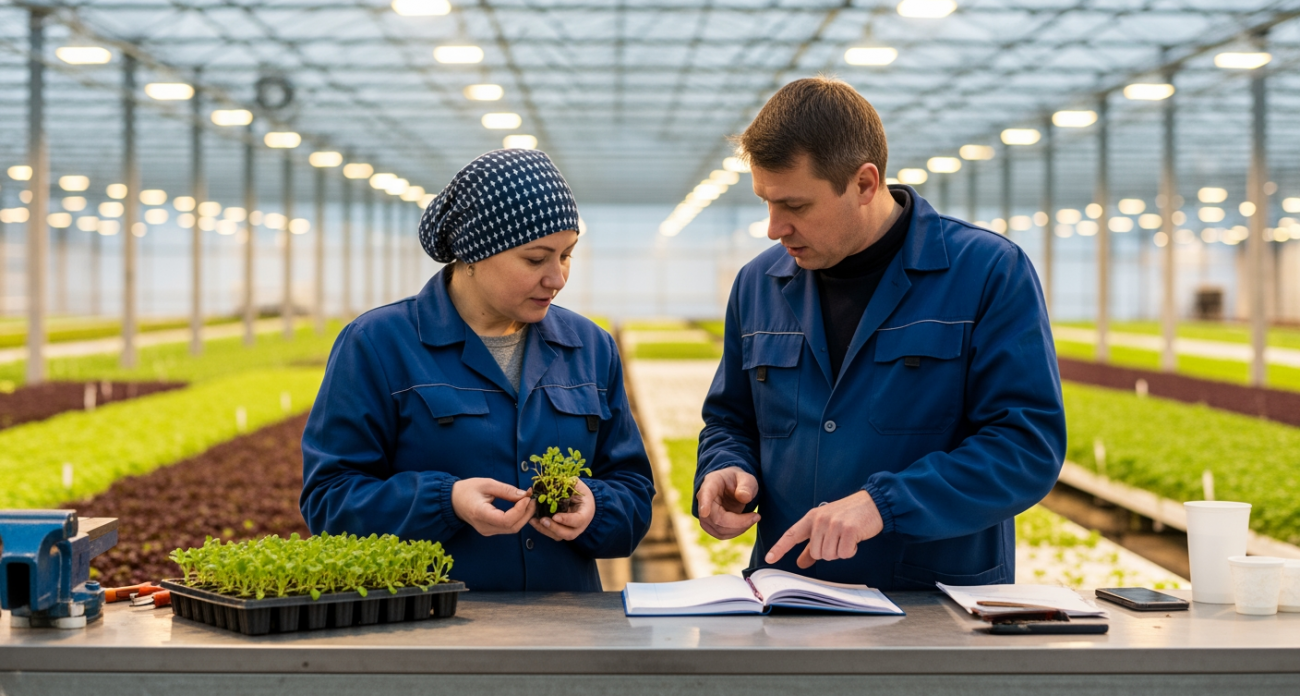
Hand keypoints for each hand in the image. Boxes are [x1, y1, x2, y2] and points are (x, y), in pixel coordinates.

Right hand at [451, 478, 534, 535]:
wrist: (453, 500)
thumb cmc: (467, 490)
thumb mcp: (487, 484)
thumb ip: (506, 490)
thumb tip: (525, 495)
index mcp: (481, 514)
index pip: (506, 520)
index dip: (520, 510)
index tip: (527, 497)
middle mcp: (485, 527)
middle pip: (512, 527)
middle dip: (526, 513)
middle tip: (532, 498)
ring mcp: (487, 531)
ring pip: (512, 529)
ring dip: (524, 516)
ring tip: (528, 501)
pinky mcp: (490, 530)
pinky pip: (508, 527)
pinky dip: (518, 518)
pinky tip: (521, 507)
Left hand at [529, 478, 595, 541]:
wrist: (585, 503)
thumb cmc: (582, 494)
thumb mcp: (578, 486)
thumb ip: (569, 483)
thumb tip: (553, 480)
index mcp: (586, 513)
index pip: (578, 520)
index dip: (567, 520)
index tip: (555, 516)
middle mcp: (579, 526)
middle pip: (568, 534)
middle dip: (554, 528)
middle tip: (542, 520)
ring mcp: (570, 531)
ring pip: (558, 536)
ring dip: (545, 530)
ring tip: (533, 520)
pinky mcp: (561, 531)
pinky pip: (551, 534)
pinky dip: (541, 529)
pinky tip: (533, 521)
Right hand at [696, 466, 760, 539]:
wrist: (733, 487)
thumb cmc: (739, 481)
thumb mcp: (747, 479)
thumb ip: (747, 486)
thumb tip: (744, 498)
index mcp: (711, 483)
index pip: (705, 494)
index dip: (704, 504)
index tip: (705, 512)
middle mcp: (703, 500)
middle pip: (715, 518)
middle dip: (738, 522)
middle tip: (756, 516)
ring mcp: (705, 514)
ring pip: (718, 530)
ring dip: (739, 528)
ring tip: (753, 518)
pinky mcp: (710, 525)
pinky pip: (721, 534)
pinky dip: (736, 532)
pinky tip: (746, 523)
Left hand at [764, 491, 882, 568]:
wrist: (873, 503)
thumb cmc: (849, 515)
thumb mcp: (827, 525)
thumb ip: (812, 545)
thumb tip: (801, 563)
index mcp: (812, 517)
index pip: (792, 534)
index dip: (780, 548)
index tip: (769, 558)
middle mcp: (820, 520)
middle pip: (816, 553)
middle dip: (829, 552)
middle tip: (839, 540)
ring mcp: (834, 524)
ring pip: (829, 555)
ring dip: (840, 552)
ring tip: (847, 537)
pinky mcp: (848, 530)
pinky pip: (844, 553)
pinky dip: (851, 550)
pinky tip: (855, 538)